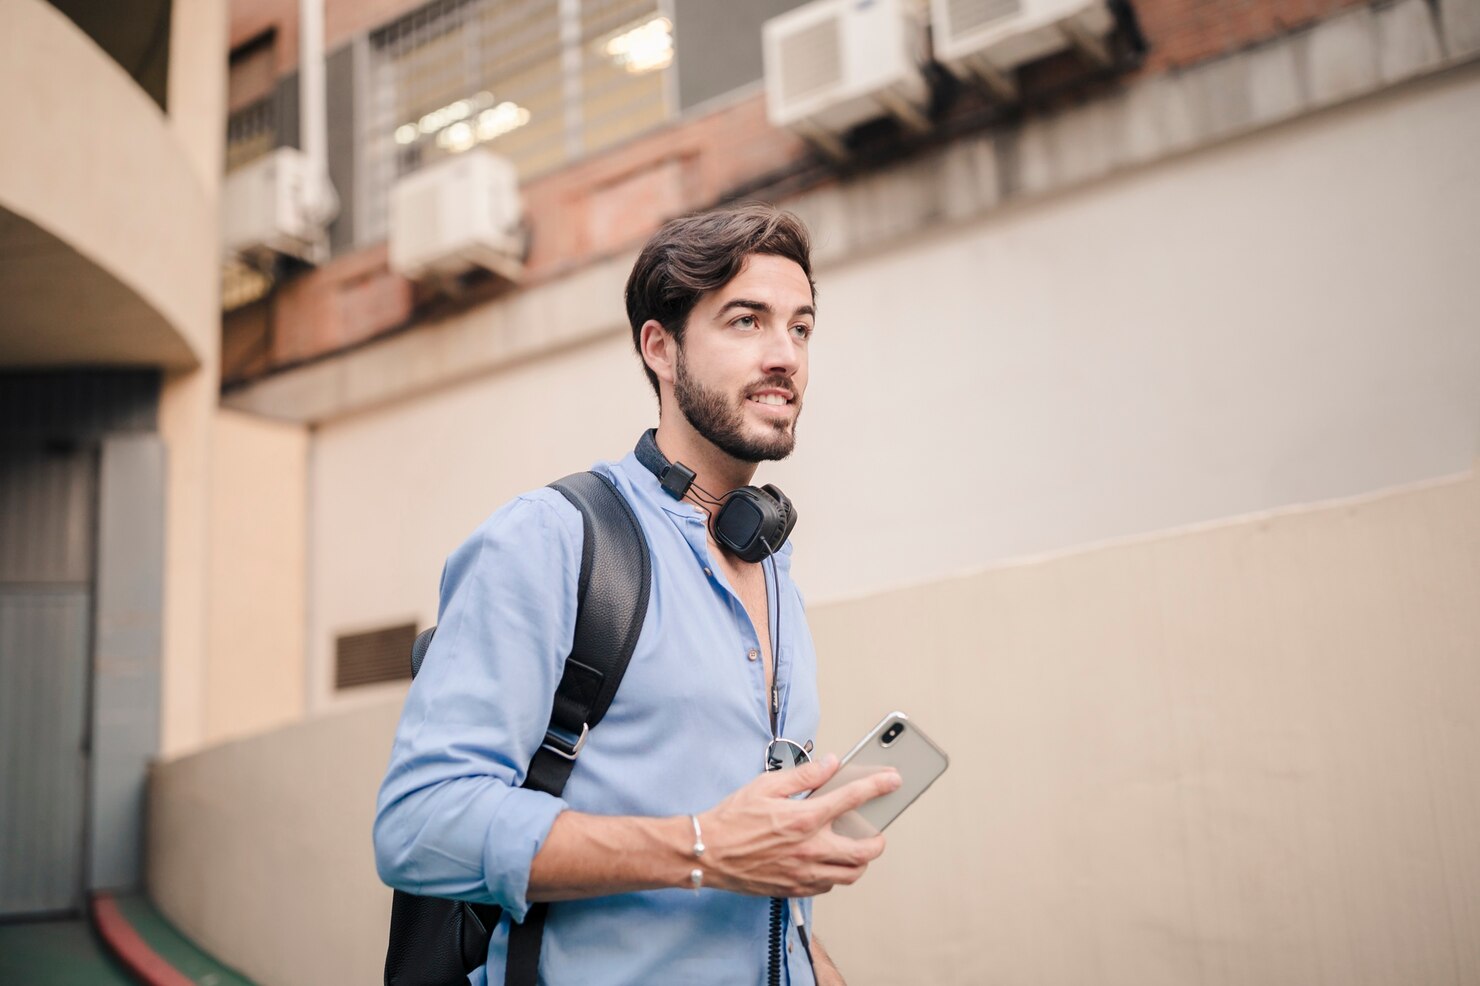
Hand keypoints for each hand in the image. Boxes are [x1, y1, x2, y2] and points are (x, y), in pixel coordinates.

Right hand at [696, 755, 898, 897]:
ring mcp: (804, 873)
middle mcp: (810, 849)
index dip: (878, 786)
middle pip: (864, 850)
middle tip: (876, 832)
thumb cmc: (732, 819)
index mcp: (804, 818)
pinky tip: (829, 862)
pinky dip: (836, 874)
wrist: (708, 853)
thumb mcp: (766, 785)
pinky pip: (828, 886)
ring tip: (856, 849)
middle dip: (878, 840)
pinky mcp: (794, 888)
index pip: (853, 798)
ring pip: (850, 875)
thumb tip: (830, 764)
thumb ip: (804, 775)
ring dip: (860, 862)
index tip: (892, 780)